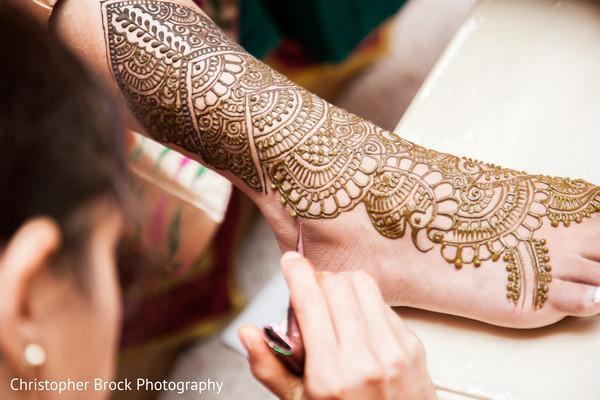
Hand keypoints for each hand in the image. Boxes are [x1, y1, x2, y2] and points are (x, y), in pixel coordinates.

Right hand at [238, 252, 436, 399]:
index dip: (296, 273)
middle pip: (336, 286)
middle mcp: (364, 360)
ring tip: (334, 300)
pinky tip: (358, 320)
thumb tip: (246, 332)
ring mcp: (393, 352)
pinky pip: (384, 303)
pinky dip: (366, 302)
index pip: (310, 303)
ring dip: (343, 283)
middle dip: (318, 280)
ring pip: (363, 285)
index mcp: (330, 376)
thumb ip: (268, 368)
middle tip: (311, 293)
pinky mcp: (412, 346)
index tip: (290, 261)